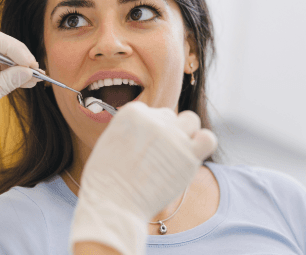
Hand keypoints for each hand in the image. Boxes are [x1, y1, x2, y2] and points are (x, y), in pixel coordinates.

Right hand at [70, 102, 216, 254]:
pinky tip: (191, 156)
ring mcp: (173, 137)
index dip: (148, 130)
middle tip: (156, 155)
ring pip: (191, 120)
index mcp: (132, 112)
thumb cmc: (106, 178)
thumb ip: (132, 129)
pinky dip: (202, 143)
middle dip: (165, 132)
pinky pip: (208, 139)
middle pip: (169, 117)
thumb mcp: (110, 140)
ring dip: (186, 133)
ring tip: (175, 152)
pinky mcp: (189, 156)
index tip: (142, 146)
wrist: (113, 202)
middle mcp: (154, 120)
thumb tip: (148, 130)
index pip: (151, 112)